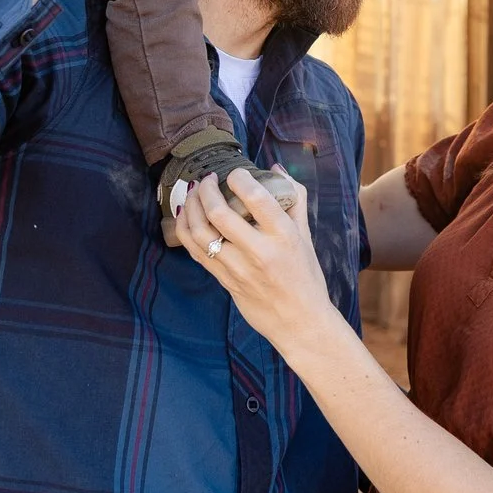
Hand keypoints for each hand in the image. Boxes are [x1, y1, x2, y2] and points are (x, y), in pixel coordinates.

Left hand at [178, 170, 337, 350]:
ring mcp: (238, 268)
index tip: (235, 172)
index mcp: (284, 235)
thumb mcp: (306, 236)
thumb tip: (278, 170)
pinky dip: (186, 229)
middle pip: (219, 212)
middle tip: (208, 178)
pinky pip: (196, 251)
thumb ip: (295, 200)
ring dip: (191, 207)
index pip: (255, 198)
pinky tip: (187, 216)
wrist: (299, 322)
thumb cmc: (306, 277)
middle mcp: (259, 251)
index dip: (239, 178)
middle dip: (207, 189)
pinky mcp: (225, 280)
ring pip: (200, 232)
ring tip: (193, 194)